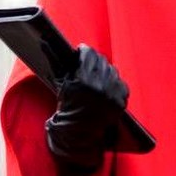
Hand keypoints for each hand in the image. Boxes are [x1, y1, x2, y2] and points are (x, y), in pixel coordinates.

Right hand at [45, 44, 129, 170]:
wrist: (79, 131)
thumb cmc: (68, 108)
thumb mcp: (63, 84)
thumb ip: (63, 64)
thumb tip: (54, 44)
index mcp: (84, 80)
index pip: (88, 54)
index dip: (84, 51)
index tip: (82, 51)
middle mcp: (101, 86)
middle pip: (101, 60)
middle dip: (94, 61)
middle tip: (90, 64)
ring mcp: (113, 94)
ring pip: (112, 70)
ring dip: (105, 72)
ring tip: (98, 78)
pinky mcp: (121, 101)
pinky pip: (120, 83)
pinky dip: (114, 84)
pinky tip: (106, 89)